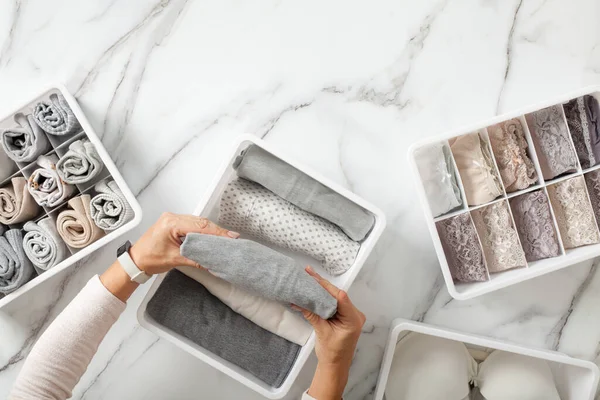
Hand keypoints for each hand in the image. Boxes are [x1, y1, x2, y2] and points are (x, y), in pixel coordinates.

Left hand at [129, 212, 239, 274]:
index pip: (199, 226)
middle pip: (200, 222)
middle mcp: (172, 217)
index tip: (230, 237)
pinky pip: (192, 225)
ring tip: (225, 238)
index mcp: (171, 223)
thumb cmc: (149, 259)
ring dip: (211, 230)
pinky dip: (203, 231)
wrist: (135, 261)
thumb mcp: (174, 260)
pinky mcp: (174, 224)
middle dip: (216, 230)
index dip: (216, 232)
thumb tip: (212, 262)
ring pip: (198, 222)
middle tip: (231, 238)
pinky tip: (212, 237)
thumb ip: (195, 259)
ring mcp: (173, 219)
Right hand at [293, 266, 365, 399]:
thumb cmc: (332, 353)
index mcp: (353, 319)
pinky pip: (334, 303)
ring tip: (310, 277)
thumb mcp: (321, 332)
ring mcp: (350, 314)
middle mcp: (355, 314)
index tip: (315, 278)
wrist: (335, 366)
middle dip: (323, 284)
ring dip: (322, 289)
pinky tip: (315, 289)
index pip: (340, 298)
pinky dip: (324, 297)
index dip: (327, 287)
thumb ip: (312, 315)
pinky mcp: (344, 316)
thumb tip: (297, 301)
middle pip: (337, 295)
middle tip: (309, 272)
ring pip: (335, 297)